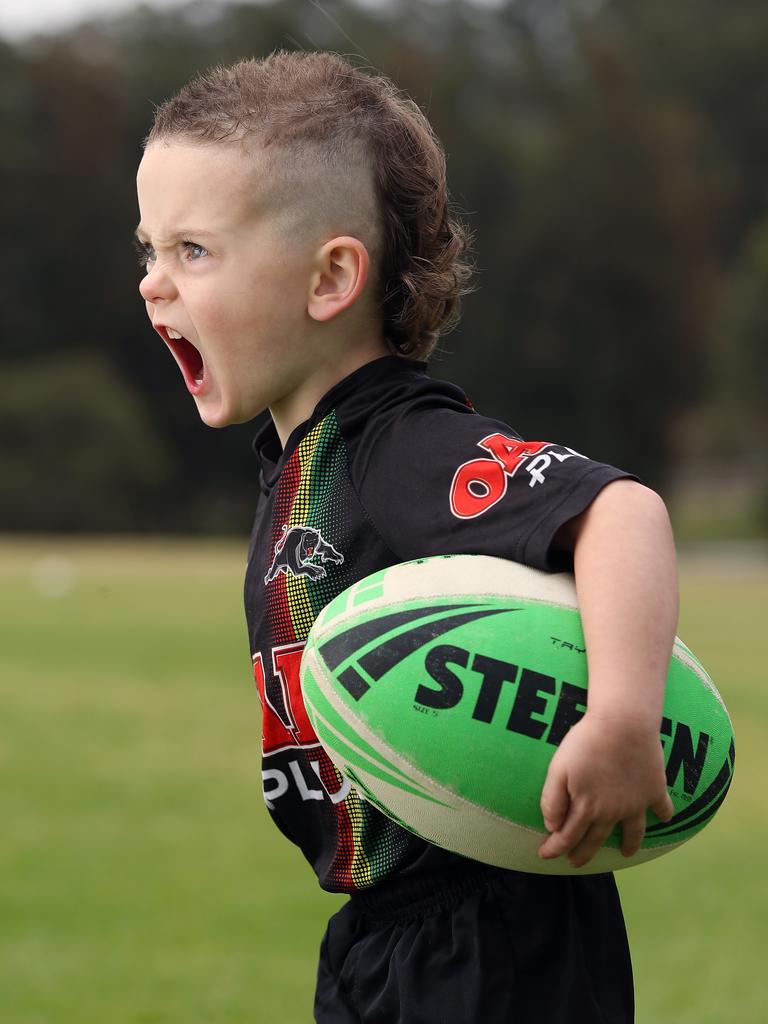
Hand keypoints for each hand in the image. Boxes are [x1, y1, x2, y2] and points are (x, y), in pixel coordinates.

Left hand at [537, 711, 673, 867]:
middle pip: (596, 840)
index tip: (545, 855)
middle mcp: (612, 813)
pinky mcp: (654, 790)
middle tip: (575, 863)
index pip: (567, 837)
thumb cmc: (586, 743)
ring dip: (628, 845)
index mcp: (587, 808)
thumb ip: (553, 800)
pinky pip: (662, 808)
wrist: (623, 725)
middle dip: (583, 854)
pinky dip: (664, 816)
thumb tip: (552, 827)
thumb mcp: (558, 769)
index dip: (555, 848)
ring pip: (632, 832)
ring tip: (626, 854)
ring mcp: (636, 804)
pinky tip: (663, 820)